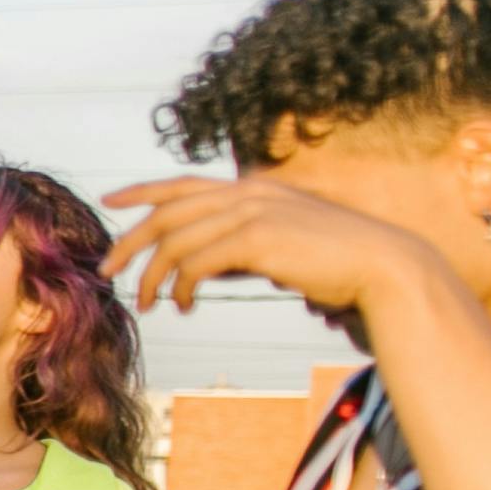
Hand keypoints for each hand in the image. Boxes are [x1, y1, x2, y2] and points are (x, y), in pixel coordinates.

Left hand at [103, 173, 446, 323]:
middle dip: (131, 242)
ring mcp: (252, 213)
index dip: (142, 191)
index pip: (184, 185)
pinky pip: (195, 263)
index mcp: (254, 189)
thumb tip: (202, 266)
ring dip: (153, 276)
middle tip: (108, 270)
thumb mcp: (281, 244)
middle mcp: (248, 193)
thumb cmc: (335, 262)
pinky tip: (183, 305)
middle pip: (167, 213)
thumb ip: (242, 245)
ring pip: (175, 242)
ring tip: (149, 304)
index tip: (110, 201)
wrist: (382, 266)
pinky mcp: (256, 239)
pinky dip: (180, 287)